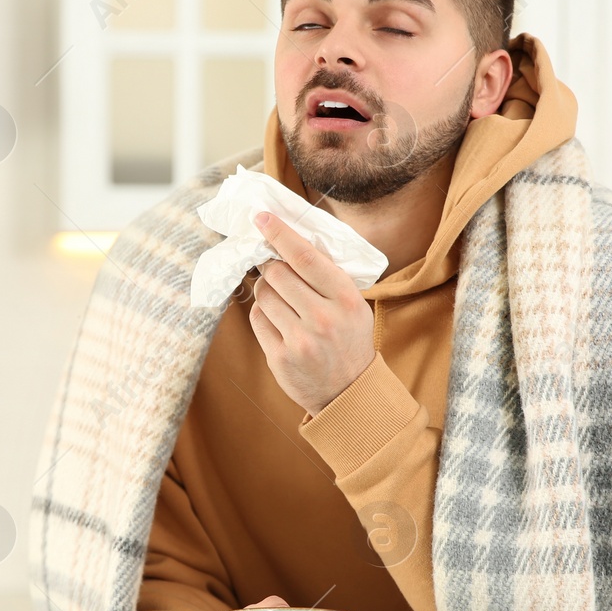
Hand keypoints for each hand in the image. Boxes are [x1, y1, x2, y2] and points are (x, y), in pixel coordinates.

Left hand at [247, 211, 376, 416]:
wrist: (349, 392)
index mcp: (346, 299)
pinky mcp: (280, 357)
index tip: (261, 218)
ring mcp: (300, 340)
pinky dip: (263, 313)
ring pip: (263, 295)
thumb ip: (327, 276)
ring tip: (281, 297)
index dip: (280, 233)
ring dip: (266, 289)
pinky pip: (258, 319)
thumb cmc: (349, 339)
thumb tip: (289, 238)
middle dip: (271, 265)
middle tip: (274, 265)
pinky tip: (279, 319)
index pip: (305, 257)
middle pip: (277, 273)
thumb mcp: (353, 305)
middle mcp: (323, 319)